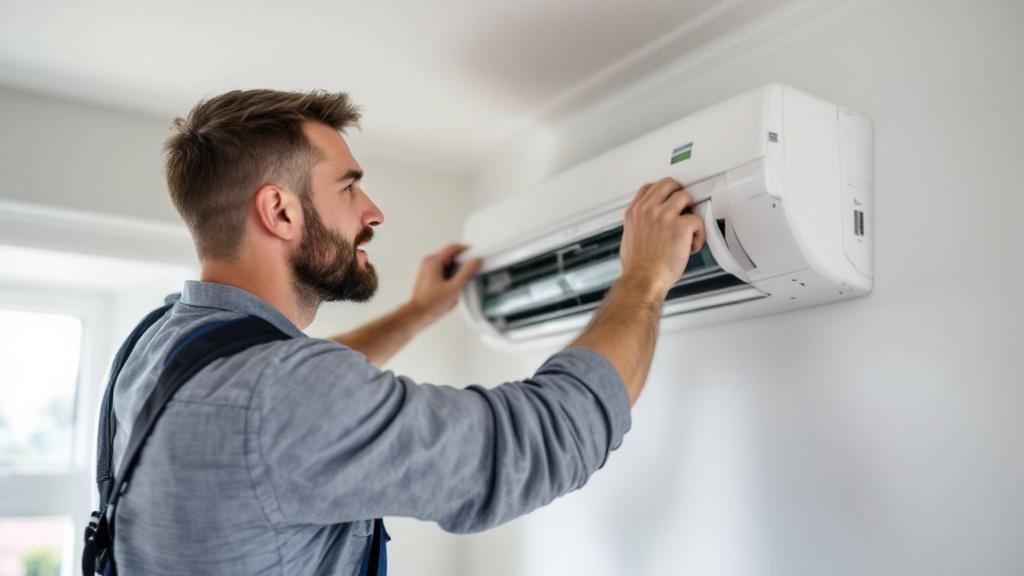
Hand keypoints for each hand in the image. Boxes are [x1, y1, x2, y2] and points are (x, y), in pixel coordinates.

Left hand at [407, 243, 481, 326]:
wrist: (419, 314)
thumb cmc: (430, 304)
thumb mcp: (454, 288)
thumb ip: (467, 273)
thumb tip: (475, 262)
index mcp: (433, 261)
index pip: (453, 248)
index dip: (467, 250)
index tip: (475, 256)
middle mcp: (428, 263)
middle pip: (451, 255)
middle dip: (462, 262)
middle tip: (470, 270)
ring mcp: (427, 269)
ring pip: (447, 263)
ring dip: (457, 270)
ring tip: (460, 282)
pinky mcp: (428, 276)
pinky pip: (443, 270)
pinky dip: (451, 275)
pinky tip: (453, 286)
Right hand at [619, 177, 705, 296]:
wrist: (642, 280)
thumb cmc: (637, 267)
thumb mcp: (629, 238)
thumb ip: (639, 224)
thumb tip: (649, 225)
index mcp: (634, 212)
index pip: (649, 187)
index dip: (662, 191)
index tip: (668, 198)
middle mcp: (648, 210)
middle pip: (668, 184)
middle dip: (679, 193)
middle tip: (685, 206)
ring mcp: (664, 216)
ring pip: (685, 196)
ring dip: (690, 210)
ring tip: (689, 227)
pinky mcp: (680, 227)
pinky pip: (697, 220)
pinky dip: (699, 233)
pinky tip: (692, 245)